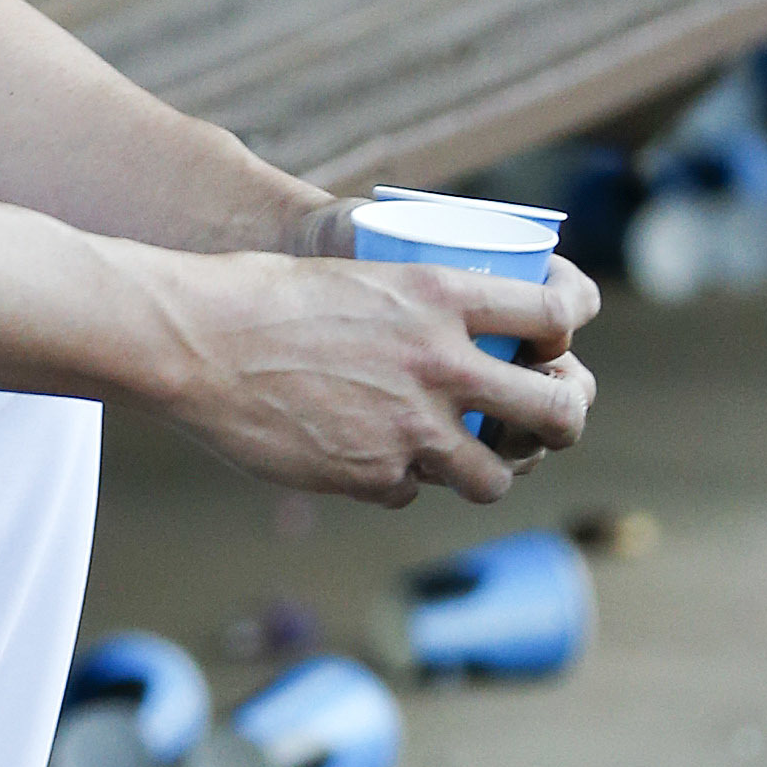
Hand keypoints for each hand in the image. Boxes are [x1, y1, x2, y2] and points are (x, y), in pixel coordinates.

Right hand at [142, 243, 595, 508]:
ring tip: (464, 459)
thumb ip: (419, 311)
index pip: (558, 312)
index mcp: (443, 294)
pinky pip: (412, 491)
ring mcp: (412, 427)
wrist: (195, 342)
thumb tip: (464, 341)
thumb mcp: (360, 275)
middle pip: (556, 410)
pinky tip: (365, 453)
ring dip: (486, 470)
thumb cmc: (264, 297)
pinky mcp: (373, 475)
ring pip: (494, 476)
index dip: (570, 329)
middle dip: (563, 419)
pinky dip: (397, 478)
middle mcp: (442, 363)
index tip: (557, 341)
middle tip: (546, 420)